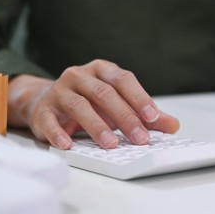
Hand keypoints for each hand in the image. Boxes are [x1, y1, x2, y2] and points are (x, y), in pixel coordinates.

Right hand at [8, 60, 179, 149]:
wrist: (43, 101)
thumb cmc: (88, 101)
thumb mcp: (117, 103)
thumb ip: (143, 114)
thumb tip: (172, 125)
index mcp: (101, 70)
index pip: (123, 80)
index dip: (139, 98)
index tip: (153, 117)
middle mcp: (79, 75)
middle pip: (104, 93)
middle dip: (124, 117)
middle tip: (140, 138)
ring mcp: (59, 91)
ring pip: (79, 106)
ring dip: (97, 126)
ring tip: (111, 144)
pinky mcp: (42, 110)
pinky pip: (50, 121)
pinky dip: (59, 134)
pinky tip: (69, 145)